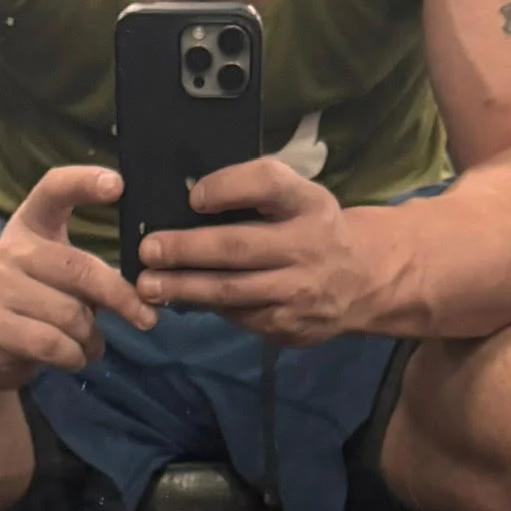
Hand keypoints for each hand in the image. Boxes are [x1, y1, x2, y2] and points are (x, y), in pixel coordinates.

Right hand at [0, 166, 155, 388]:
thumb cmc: (36, 294)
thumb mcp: (59, 269)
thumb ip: (93, 268)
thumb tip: (146, 287)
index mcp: (33, 222)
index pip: (54, 190)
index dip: (84, 183)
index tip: (118, 185)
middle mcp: (13, 248)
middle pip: (81, 270)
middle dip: (121, 298)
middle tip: (146, 317)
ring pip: (71, 315)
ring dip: (92, 337)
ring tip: (91, 342)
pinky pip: (52, 344)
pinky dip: (74, 356)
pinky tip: (74, 356)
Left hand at [137, 158, 374, 346]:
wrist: (362, 281)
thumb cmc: (311, 228)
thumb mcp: (298, 197)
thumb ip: (255, 191)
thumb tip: (190, 200)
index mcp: (308, 203)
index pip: (268, 184)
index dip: (228, 187)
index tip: (194, 197)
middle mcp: (307, 246)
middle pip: (238, 246)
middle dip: (187, 249)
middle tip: (149, 250)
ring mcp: (299, 292)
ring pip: (231, 291)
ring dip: (184, 287)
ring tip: (148, 285)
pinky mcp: (289, 326)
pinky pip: (239, 316)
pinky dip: (207, 306)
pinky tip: (180, 298)